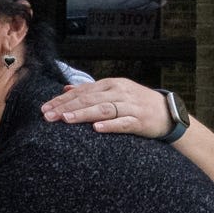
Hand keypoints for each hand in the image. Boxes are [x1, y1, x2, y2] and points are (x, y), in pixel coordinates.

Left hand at [41, 74, 171, 136]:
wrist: (168, 112)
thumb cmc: (137, 103)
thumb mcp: (115, 92)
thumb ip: (91, 91)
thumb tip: (67, 89)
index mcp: (111, 84)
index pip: (82, 91)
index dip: (62, 99)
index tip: (45, 108)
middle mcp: (119, 92)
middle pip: (89, 99)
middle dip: (66, 107)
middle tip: (49, 116)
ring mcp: (130, 106)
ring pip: (103, 109)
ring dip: (83, 114)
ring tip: (66, 119)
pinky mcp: (139, 121)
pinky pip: (123, 123)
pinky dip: (110, 125)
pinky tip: (96, 128)